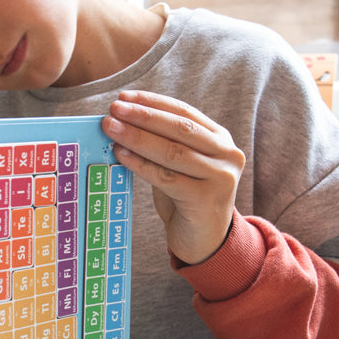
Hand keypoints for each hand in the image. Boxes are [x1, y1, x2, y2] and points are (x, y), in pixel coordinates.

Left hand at [102, 90, 245, 263]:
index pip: (184, 112)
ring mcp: (220, 177)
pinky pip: (167, 177)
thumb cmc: (186, 200)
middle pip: (179, 128)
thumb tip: (121, 122)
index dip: (153, 103)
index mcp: (220, 139)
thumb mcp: (179, 166)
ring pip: (172, 151)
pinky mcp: (207, 199)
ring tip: (111, 129)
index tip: (124, 97)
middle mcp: (227, 154)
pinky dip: (141, 164)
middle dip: (143, 116)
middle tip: (113, 110)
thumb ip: (162, 144)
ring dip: (137, 137)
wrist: (205, 241)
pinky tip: (121, 155)